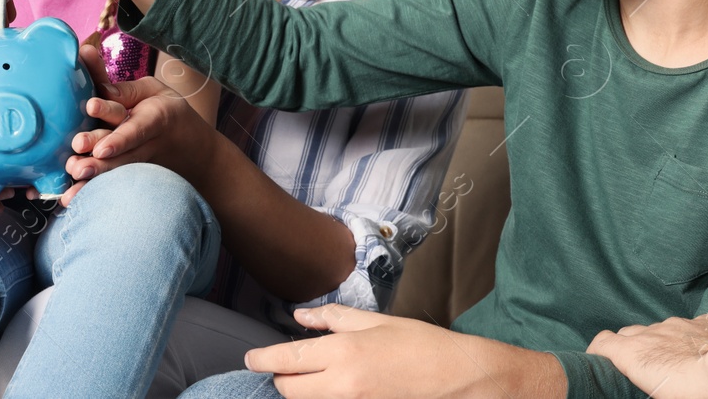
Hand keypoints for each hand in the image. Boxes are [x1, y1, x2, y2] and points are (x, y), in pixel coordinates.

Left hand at [57, 45, 215, 204]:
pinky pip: (109, 185)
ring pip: (114, 171)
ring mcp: (136, 164)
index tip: (98, 132)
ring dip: (92, 175)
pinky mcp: (129, 176)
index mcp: (155, 118)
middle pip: (121, 152)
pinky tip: (69, 198)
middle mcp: (144, 144)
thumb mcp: (156, 91)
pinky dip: (90, 192)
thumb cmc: (167, 112)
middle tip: (76, 158)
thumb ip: (125, 88)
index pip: (134, 127)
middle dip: (98, 155)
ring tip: (73, 175)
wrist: (193, 151)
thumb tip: (97, 84)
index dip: (118, 134)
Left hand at [247, 304, 557, 398]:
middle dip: (281, 377)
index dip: (262, 359)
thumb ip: (334, 319)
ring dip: (301, 390)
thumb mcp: (376, 322)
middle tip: (286, 364)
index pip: (287, 359)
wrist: (457, 378)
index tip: (250, 358)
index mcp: (344, 353)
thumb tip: (301, 317)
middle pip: (289, 390)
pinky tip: (332, 387)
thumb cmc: (421, 345)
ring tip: (311, 376)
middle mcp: (342, 385)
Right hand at [587, 315, 707, 398]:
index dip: (598, 351)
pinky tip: (699, 352)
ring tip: (675, 362)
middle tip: (638, 367)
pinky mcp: (703, 323)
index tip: (599, 361)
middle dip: (628, 346)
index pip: (603, 342)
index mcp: (634, 352)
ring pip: (660, 329)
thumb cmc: (693, 393)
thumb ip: (646, 387)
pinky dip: (688, 338)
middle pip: (629, 333)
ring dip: (660, 342)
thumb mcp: (659, 397)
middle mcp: (651, 332)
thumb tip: (650, 389)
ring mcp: (678, 324)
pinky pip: (689, 327)